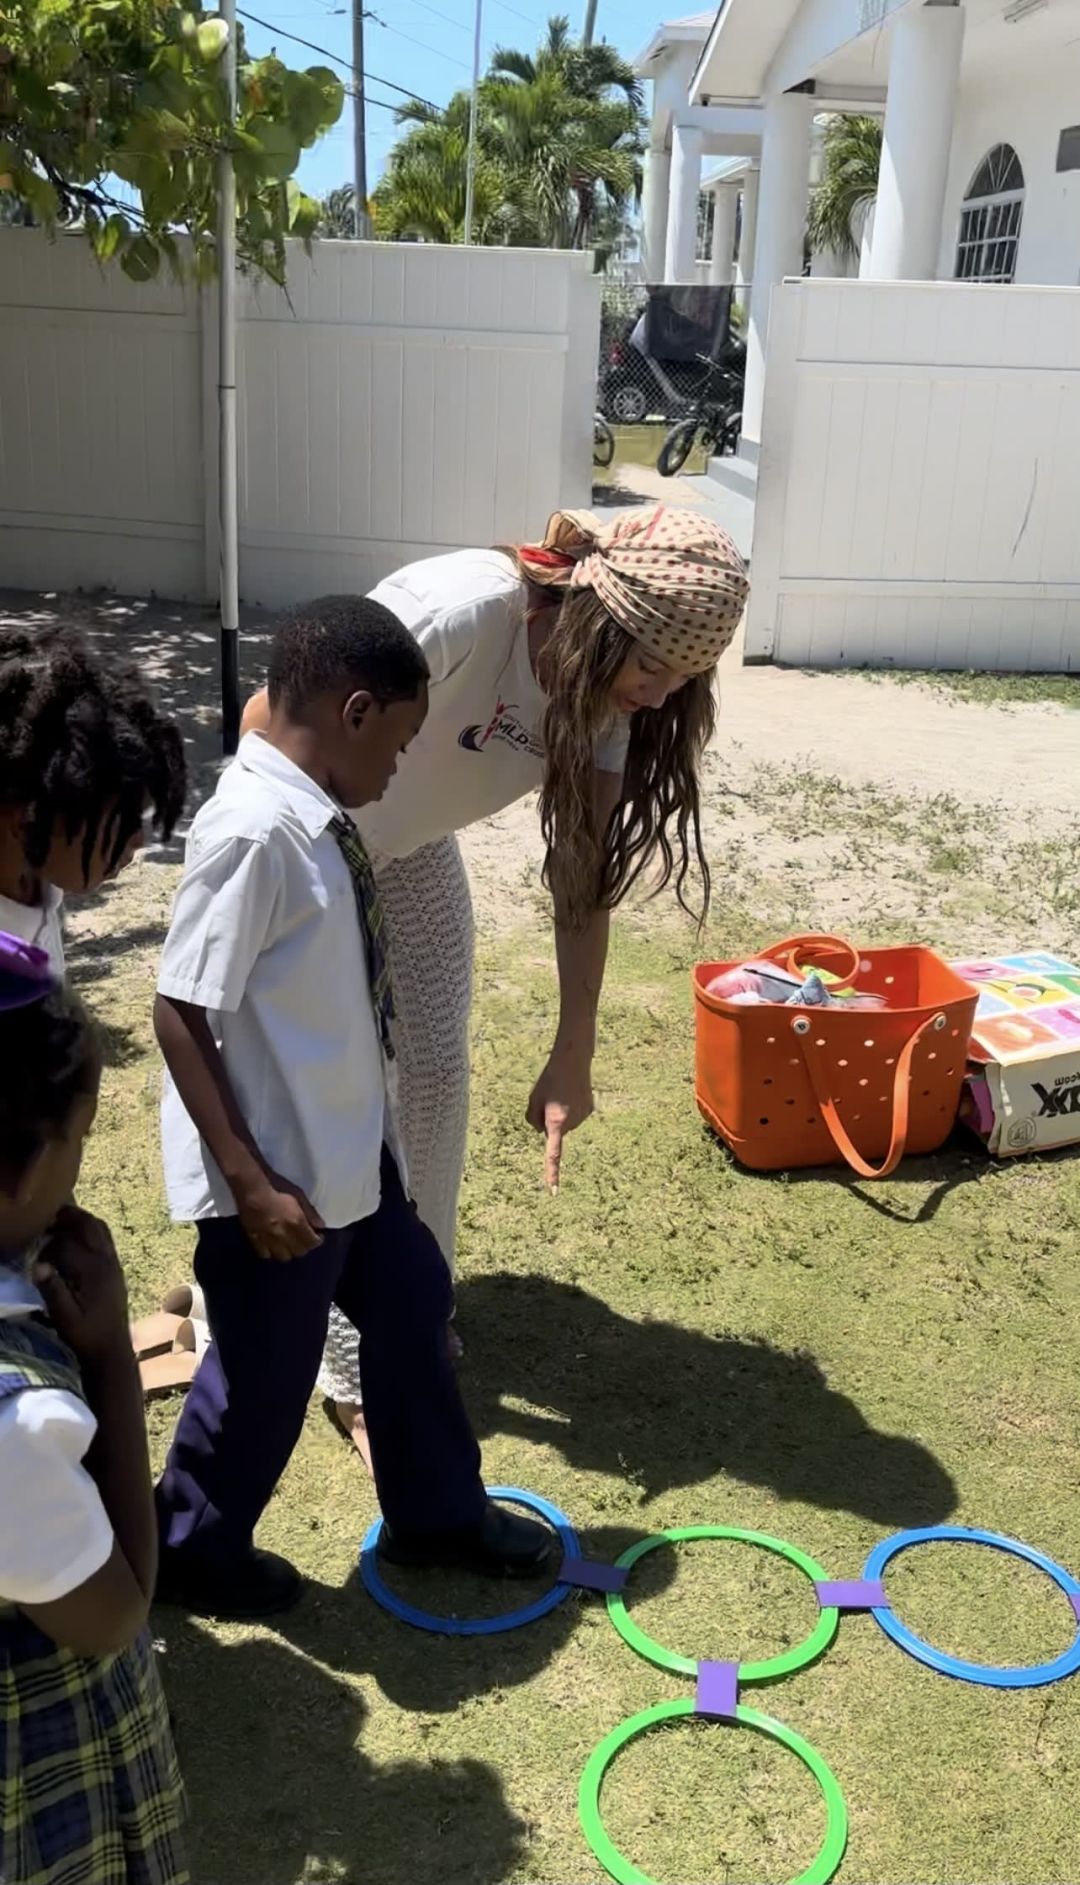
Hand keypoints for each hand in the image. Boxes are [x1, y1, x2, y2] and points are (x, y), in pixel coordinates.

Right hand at [34, 1207, 129, 1364]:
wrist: (112, 1349)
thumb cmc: (86, 1335)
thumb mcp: (64, 1318)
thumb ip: (53, 1291)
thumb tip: (38, 1266)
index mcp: (93, 1271)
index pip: (66, 1244)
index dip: (47, 1247)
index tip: (36, 1260)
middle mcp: (107, 1261)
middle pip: (88, 1224)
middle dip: (66, 1217)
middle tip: (45, 1216)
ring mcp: (114, 1262)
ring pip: (99, 1228)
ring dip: (79, 1220)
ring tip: (58, 1222)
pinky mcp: (115, 1267)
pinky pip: (104, 1237)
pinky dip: (89, 1230)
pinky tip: (74, 1238)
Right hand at [233, 1168, 324, 1260]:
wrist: (251, 1189)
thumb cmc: (277, 1187)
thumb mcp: (298, 1195)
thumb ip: (310, 1212)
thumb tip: (320, 1225)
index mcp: (296, 1222)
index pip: (312, 1242)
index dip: (317, 1240)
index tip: (318, 1236)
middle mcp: (283, 1234)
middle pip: (299, 1252)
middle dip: (305, 1246)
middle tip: (304, 1239)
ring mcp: (268, 1239)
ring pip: (283, 1257)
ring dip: (289, 1252)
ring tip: (289, 1244)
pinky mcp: (254, 1240)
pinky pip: (265, 1254)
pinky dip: (271, 1252)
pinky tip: (272, 1245)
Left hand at [526, 1048, 594, 1192]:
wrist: (573, 1061)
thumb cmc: (549, 1080)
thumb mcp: (533, 1100)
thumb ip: (532, 1120)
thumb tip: (543, 1131)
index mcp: (555, 1123)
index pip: (553, 1154)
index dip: (552, 1173)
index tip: (553, 1191)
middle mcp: (572, 1123)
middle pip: (555, 1131)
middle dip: (549, 1122)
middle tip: (547, 1100)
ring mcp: (583, 1117)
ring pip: (566, 1123)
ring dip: (560, 1114)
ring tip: (560, 1093)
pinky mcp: (589, 1109)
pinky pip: (575, 1115)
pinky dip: (571, 1108)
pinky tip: (571, 1093)